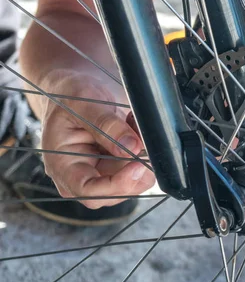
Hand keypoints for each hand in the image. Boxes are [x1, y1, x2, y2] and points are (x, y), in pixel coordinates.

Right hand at [40, 71, 154, 208]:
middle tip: (143, 140)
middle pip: (113, 193)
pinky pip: (138, 171)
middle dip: (134, 171)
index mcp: (62, 164)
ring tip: (135, 126)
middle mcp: (80, 174)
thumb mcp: (84, 103)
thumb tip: (133, 146)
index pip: (87, 191)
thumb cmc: (71, 95)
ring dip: (144, 159)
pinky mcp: (116, 167)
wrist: (77, 88)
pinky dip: (146, 154)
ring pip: (131, 183)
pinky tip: (137, 132)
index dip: (116, 185)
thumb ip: (107, 125)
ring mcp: (99, 173)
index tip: (138, 165)